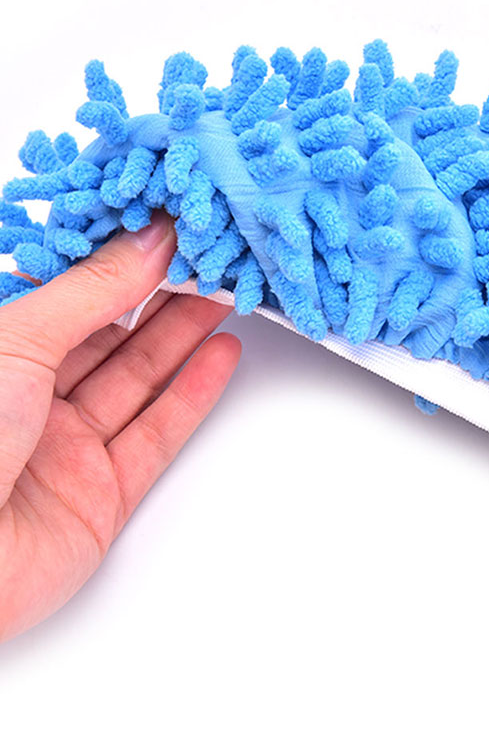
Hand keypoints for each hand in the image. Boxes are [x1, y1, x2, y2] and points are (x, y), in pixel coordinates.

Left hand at [0, 212, 239, 641]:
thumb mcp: (19, 339)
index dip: (125, 265)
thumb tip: (151, 239)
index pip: (74, 297)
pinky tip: (220, 357)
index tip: (172, 233)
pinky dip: (193, 394)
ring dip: (186, 338)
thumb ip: (95, 289)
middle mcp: (31, 398)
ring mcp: (68, 448)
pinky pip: (157, 434)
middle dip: (164, 298)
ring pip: (140, 381)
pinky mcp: (102, 494)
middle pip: (113, 337)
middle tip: (212, 264)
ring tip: (229, 298)